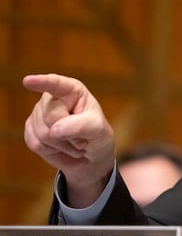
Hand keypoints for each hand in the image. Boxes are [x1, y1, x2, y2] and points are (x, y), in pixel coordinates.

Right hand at [23, 73, 115, 207]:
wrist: (90, 155)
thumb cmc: (97, 136)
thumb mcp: (99, 129)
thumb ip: (80, 126)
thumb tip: (54, 130)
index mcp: (72, 91)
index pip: (56, 84)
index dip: (41, 82)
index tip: (28, 80)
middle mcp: (52, 98)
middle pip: (51, 117)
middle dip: (68, 133)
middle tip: (82, 137)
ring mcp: (39, 113)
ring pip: (42, 133)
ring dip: (62, 145)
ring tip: (74, 143)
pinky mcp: (31, 130)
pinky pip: (35, 143)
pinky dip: (51, 151)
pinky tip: (62, 148)